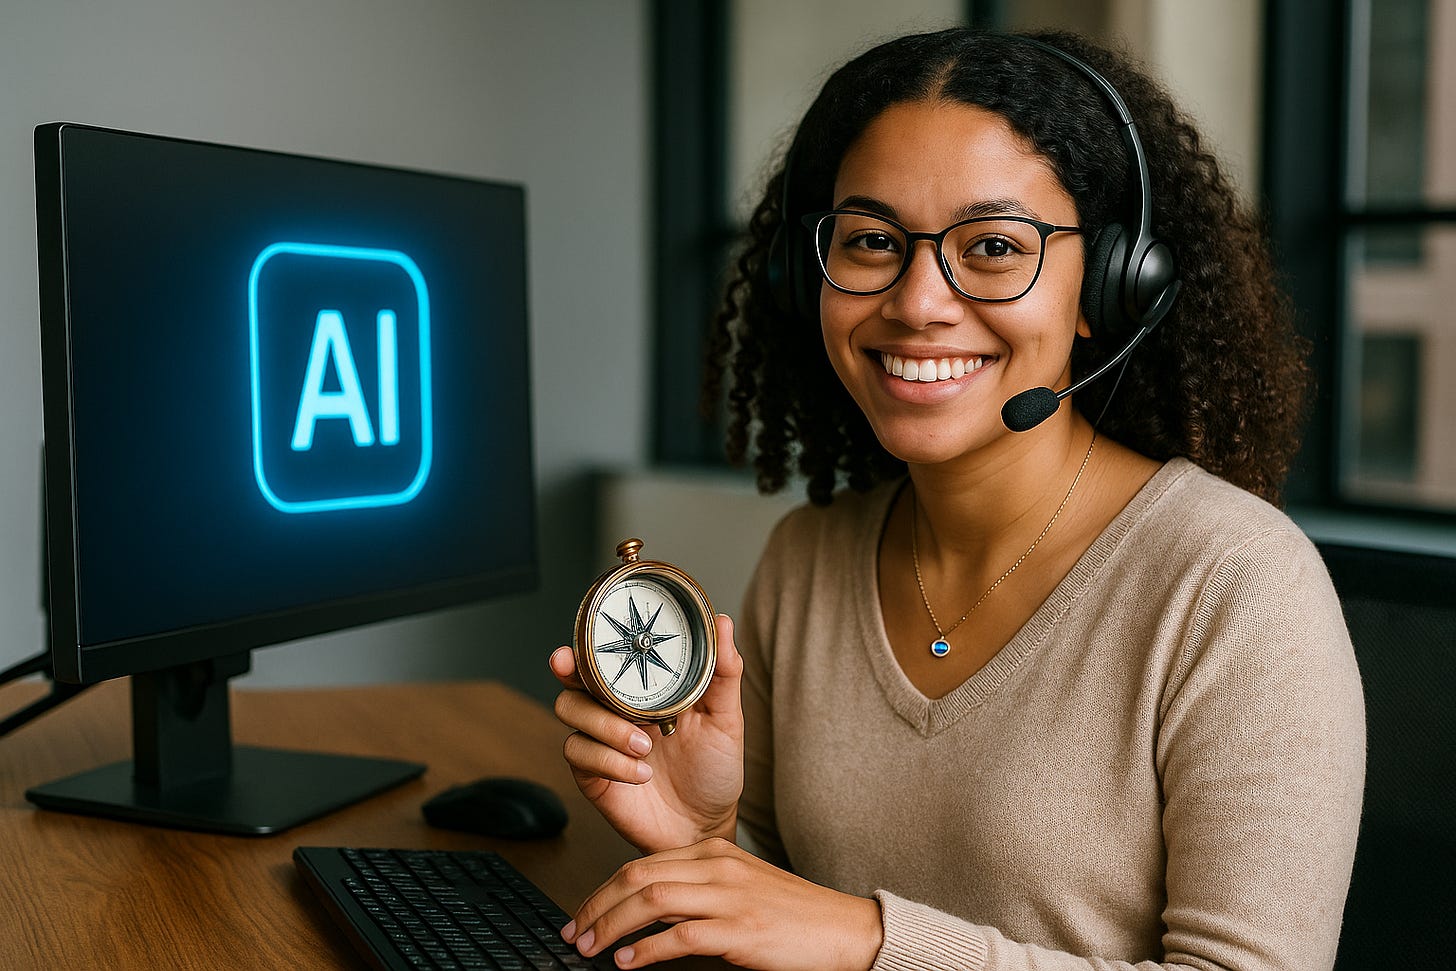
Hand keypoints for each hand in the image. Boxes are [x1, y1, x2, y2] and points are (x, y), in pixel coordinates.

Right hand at [550, 613, 743, 852]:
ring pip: (571, 713)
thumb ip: (723, 673)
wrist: (706, 825)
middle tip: (575, 671)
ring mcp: (601, 741)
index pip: (606, 657)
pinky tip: (639, 772)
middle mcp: (616, 710)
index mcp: (643, 689)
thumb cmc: (714, 769)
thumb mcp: (725, 718)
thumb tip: (723, 622)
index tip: (576, 642)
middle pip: (574, 679)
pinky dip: (610, 761)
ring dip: (605, 725)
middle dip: (570, 673)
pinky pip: (580, 755)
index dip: (585, 644)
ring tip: (644, 744)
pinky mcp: (593, 774)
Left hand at [561, 838, 883, 970]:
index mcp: (714, 852)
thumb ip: (694, 890)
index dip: (603, 890)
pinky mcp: (740, 928)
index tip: (581, 915)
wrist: (843, 929)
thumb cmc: (790, 915)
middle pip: (637, 877)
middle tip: (574, 933)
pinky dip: (645, 950)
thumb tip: (643, 912)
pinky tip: (627, 962)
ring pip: (651, 901)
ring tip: (590, 949)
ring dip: (611, 927)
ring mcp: (729, 896)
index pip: (641, 863)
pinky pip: (679, 936)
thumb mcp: (737, 887)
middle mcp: (717, 866)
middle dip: (596, 906)